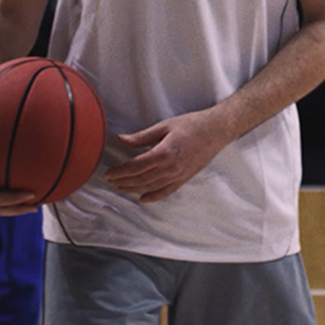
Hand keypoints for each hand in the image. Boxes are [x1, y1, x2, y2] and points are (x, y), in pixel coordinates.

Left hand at [103, 109, 228, 202]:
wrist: (215, 131)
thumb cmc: (191, 125)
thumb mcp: (164, 126)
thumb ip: (141, 137)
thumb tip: (121, 140)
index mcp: (164, 152)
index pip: (135, 166)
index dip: (119, 171)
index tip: (108, 172)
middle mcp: (170, 168)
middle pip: (140, 179)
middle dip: (122, 182)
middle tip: (110, 181)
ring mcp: (178, 175)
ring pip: (150, 187)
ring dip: (133, 189)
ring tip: (120, 188)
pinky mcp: (184, 179)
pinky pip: (166, 192)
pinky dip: (153, 197)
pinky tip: (142, 199)